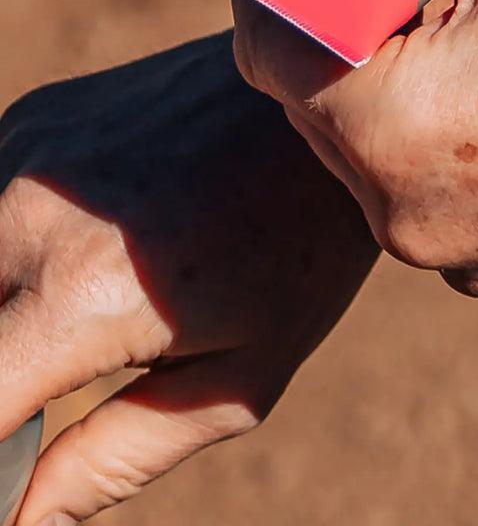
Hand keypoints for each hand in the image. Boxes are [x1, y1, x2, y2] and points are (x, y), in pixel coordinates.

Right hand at [0, 36, 377, 523]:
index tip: (27, 446)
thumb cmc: (305, 247)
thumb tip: (22, 520)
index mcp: (80, 297)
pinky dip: (12, 247)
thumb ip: (116, 458)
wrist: (336, 101)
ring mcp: (24, 151)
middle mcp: (27, 216)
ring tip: (99, 309)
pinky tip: (90, 251)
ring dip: (4, 308)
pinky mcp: (37, 116)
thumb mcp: (241, 375)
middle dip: (4, 372)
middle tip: (65, 385)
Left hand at [234, 0, 477, 296]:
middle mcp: (401, 212)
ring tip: (438, 8)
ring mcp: (451, 251)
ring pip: (367, 149)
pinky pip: (422, 189)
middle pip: (314, 101)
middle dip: (333, 20)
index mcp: (390, 127)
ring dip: (380, 76)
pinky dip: (429, 130)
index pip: (272, 45)